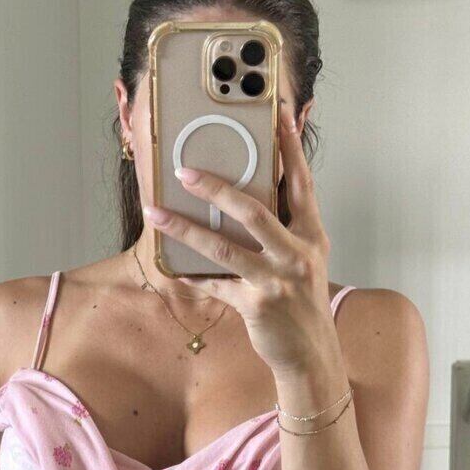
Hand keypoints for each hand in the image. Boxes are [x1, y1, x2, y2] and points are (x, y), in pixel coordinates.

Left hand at [142, 104, 331, 374]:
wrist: (311, 355)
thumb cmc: (303, 304)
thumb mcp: (304, 262)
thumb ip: (284, 231)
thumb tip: (245, 203)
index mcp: (312, 236)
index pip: (302, 184)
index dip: (291, 148)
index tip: (280, 115)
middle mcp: (297, 255)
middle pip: (253, 211)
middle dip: (215, 188)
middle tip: (185, 172)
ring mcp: (276, 281)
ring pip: (224, 247)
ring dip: (185, 228)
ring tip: (157, 214)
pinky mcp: (256, 305)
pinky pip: (217, 285)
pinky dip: (194, 276)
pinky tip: (174, 268)